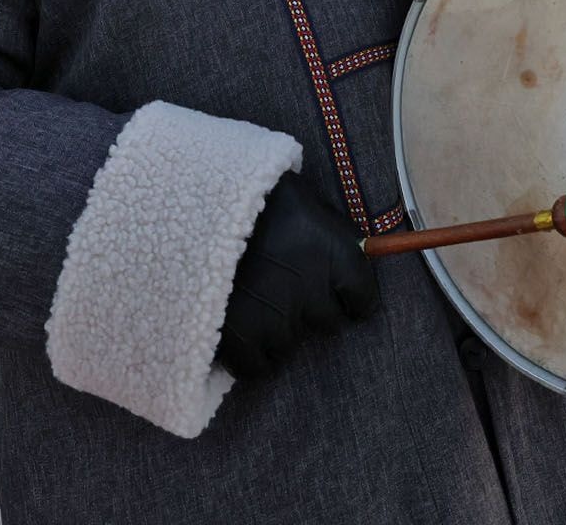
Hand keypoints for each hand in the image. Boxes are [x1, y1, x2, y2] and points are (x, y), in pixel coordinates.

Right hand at [217, 174, 378, 379]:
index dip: (352, 299)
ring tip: (258, 306)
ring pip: (291, 345)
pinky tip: (243, 333)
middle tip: (290, 295)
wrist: (202, 204)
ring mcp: (277, 319)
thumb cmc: (262, 199)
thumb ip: (333, 237)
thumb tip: (357, 255)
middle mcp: (314, 293)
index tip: (341, 297)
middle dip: (313, 312)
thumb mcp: (309, 205)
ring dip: (279, 330)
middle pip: (328, 324)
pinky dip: (251, 355)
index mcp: (338, 257)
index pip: (363, 300)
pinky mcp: (239, 338)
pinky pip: (257, 367)